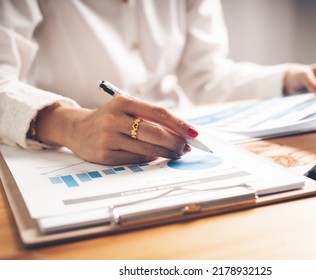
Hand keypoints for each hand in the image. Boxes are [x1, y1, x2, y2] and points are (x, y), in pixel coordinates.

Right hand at [34, 96, 196, 164]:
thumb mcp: (126, 109)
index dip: (179, 124)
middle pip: (155, 133)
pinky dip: (151, 159)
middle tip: (186, 147)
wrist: (77, 129)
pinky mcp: (105, 155)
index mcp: (123, 102)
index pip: (159, 113)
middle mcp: (115, 119)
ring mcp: (109, 138)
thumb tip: (181, 132)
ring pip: (148, 149)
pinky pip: (136, 159)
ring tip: (177, 153)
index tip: (194, 132)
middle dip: (175, 142)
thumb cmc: (110, 118)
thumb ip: (149, 117)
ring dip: (167, 153)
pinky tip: (158, 157)